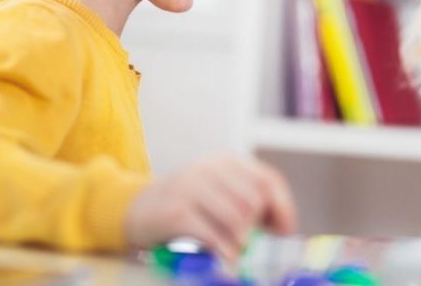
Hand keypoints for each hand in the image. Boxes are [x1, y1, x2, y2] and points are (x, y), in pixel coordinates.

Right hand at [124, 154, 296, 259]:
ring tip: (237, 252)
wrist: (135, 210)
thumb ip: (245, 202)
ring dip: (242, 242)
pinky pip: (213, 235)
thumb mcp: (216, 193)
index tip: (285, 231)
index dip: (283, 207)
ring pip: (237, 218)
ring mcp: (191, 187)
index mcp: (226, 162)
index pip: (268, 180)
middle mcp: (210, 169)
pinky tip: (225, 258)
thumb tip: (280, 228)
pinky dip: (225, 252)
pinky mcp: (177, 211)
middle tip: (255, 245)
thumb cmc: (184, 206)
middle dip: (260, 228)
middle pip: (255, 200)